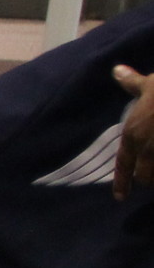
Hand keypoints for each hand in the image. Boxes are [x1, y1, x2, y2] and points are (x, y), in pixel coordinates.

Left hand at [116, 64, 153, 201]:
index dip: (122, 182)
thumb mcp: (151, 83)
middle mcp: (148, 149)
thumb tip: (116, 71)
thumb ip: (132, 83)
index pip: (124, 165)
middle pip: (145, 177)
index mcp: (134, 135)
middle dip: (149, 178)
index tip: (120, 197)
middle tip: (153, 176)